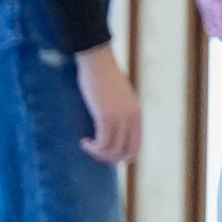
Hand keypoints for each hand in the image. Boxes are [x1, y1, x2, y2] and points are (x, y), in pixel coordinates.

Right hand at [73, 44, 142, 166]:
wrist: (98, 63)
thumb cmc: (104, 79)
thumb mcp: (119, 98)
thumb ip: (120, 113)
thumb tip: (112, 128)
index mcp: (137, 115)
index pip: (136, 146)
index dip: (122, 156)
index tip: (107, 156)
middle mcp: (132, 118)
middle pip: (127, 152)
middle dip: (111, 159)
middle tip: (95, 155)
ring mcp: (120, 118)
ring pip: (113, 149)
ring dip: (99, 154)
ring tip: (88, 147)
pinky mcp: (106, 116)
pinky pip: (103, 142)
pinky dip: (93, 147)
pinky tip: (84, 142)